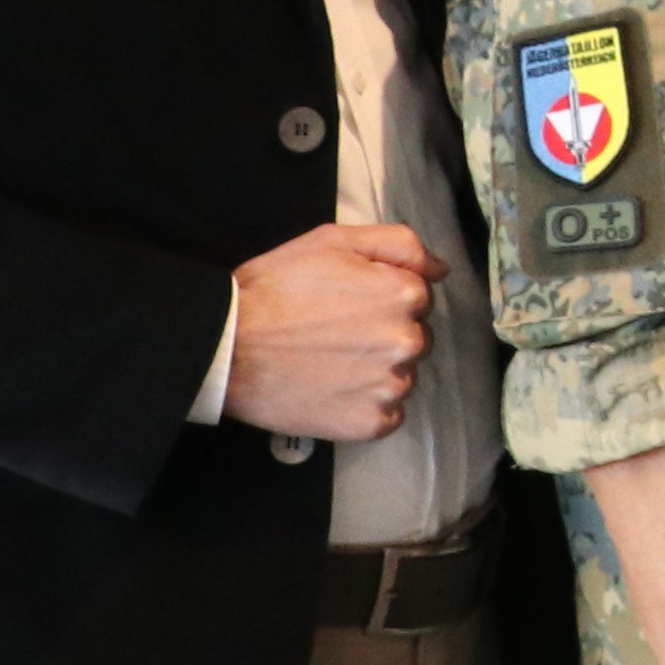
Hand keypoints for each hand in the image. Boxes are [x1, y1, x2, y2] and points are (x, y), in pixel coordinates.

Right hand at [228, 221, 434, 443]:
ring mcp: (391, 385)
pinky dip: (365, 405)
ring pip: (400, 376)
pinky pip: (387, 414)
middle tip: (332, 334)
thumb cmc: (274, 289)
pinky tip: (332, 391)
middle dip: (382, 334)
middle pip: (412, 337)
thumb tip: (440, 268)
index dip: (379, 298)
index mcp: (404, 294)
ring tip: (327, 363)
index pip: (416, 297)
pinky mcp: (372, 422)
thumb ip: (397, 245)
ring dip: (375, 371)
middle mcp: (408, 341)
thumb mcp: (332, 242)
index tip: (345, 304)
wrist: (224, 347)